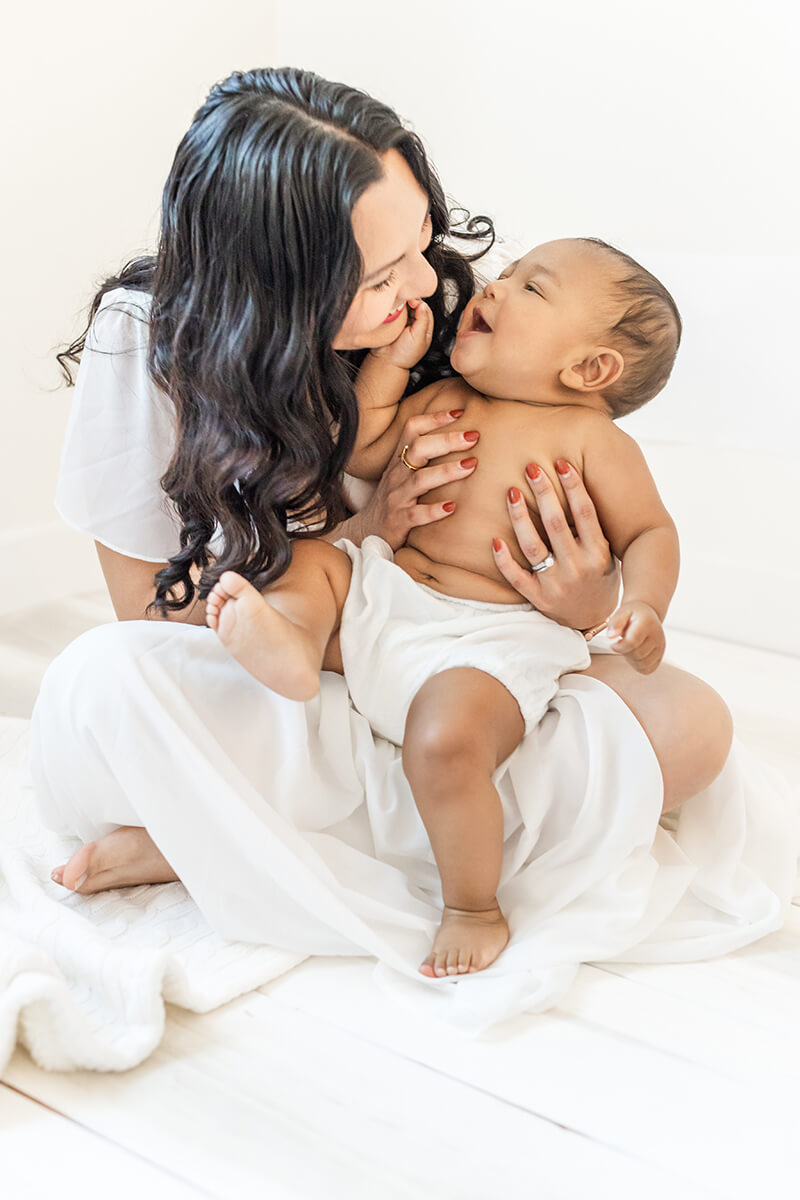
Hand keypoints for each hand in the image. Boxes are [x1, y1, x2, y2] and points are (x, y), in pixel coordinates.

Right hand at [353, 408, 478, 549]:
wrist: (367, 533)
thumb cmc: (394, 500)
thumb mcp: (402, 475)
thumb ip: (422, 457)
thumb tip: (458, 438)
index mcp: (398, 461)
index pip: (412, 429)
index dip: (434, 418)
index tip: (460, 412)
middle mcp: (396, 476)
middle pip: (417, 449)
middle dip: (447, 440)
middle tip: (473, 436)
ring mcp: (397, 498)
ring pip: (420, 480)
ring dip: (446, 471)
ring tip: (471, 466)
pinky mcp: (398, 522)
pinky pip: (416, 515)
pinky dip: (434, 510)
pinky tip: (452, 507)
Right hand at [370, 299, 433, 369]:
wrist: (386, 361)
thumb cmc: (403, 354)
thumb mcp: (418, 337)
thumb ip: (423, 320)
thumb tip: (423, 304)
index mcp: (425, 329)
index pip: (426, 311)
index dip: (420, 304)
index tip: (413, 301)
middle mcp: (415, 325)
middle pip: (416, 307)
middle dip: (411, 301)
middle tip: (405, 299)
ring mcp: (404, 324)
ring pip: (406, 308)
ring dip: (402, 304)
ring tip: (398, 303)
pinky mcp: (393, 323)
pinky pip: (395, 312)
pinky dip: (394, 307)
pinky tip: (392, 307)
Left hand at [491, 458, 619, 631]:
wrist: (592, 620)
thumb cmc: (597, 576)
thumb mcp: (605, 553)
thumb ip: (592, 527)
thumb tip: (576, 482)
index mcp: (598, 553)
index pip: (585, 513)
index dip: (573, 486)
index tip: (561, 463)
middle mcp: (578, 568)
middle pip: (556, 523)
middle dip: (544, 493)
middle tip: (531, 467)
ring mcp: (556, 584)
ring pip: (533, 546)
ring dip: (520, 518)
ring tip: (511, 492)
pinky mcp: (538, 598)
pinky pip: (516, 577)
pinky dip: (504, 560)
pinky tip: (494, 541)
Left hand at [607, 601, 665, 673]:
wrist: (646, 614)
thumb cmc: (633, 614)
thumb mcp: (621, 612)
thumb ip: (615, 623)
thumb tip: (610, 636)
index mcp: (647, 623)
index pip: (632, 642)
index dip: (619, 647)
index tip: (613, 644)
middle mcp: (657, 635)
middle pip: (637, 655)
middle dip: (625, 652)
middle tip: (622, 643)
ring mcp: (661, 646)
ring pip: (643, 664)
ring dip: (631, 660)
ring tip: (629, 648)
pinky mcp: (660, 656)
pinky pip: (648, 669)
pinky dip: (638, 665)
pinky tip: (634, 654)